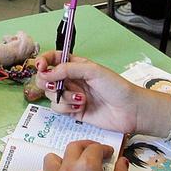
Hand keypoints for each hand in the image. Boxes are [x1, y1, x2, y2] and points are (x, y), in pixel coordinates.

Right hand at [35, 52, 155, 134]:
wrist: (130, 110)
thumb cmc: (116, 86)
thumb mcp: (92, 71)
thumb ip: (67, 69)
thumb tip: (44, 73)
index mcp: (75, 66)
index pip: (52, 59)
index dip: (43, 61)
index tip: (40, 66)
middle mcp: (70, 80)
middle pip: (45, 78)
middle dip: (45, 82)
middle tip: (53, 86)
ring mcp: (70, 96)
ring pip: (50, 95)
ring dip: (62, 97)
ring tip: (80, 98)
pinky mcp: (72, 112)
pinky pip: (58, 109)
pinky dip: (66, 107)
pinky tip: (81, 106)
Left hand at [35, 142, 134, 170]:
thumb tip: (122, 162)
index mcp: (87, 168)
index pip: (94, 148)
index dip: (103, 149)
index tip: (108, 154)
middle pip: (72, 148)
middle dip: (85, 148)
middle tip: (94, 153)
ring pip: (51, 159)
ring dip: (63, 159)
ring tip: (73, 165)